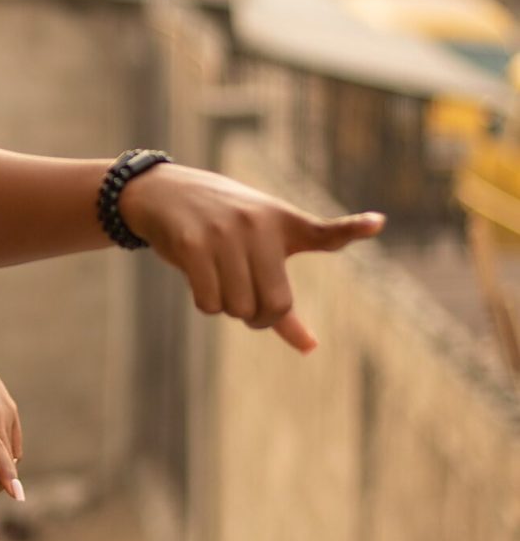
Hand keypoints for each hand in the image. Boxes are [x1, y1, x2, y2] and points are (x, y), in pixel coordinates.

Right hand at [118, 162, 385, 350]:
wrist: (162, 193)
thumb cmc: (218, 228)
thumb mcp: (255, 252)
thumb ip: (282, 300)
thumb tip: (311, 348)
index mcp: (283, 222)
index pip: (325, 232)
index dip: (353, 229)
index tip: (378, 223)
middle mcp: (258, 225)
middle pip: (275, 303)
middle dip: (260, 317)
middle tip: (248, 306)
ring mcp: (225, 234)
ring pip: (239, 307)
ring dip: (228, 308)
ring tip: (218, 280)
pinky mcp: (193, 245)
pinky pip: (209, 302)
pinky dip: (206, 304)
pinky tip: (198, 279)